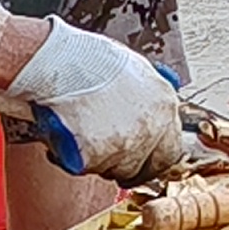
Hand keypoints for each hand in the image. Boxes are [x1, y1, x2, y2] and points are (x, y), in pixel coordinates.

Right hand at [0, 20, 185, 183]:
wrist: (57, 62)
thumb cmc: (89, 58)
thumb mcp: (135, 69)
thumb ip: (149, 95)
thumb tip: (153, 106)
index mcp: (164, 104)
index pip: (171, 151)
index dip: (152, 157)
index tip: (141, 158)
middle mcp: (150, 128)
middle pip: (146, 170)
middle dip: (129, 168)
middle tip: (110, 157)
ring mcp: (125, 145)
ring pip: (114, 171)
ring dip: (100, 161)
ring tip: (83, 135)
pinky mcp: (97, 156)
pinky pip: (88, 169)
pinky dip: (75, 159)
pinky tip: (67, 138)